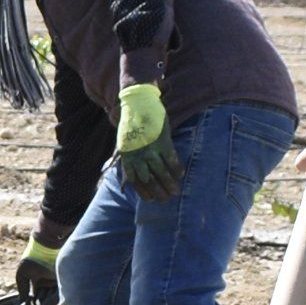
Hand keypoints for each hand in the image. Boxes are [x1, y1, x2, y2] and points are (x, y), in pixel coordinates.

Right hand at [12, 241, 60, 304]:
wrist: (46, 246)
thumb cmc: (33, 258)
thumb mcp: (23, 275)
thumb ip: (23, 290)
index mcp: (39, 281)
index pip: (35, 298)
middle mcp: (49, 284)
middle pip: (43, 301)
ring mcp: (57, 284)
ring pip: (49, 301)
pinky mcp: (64, 283)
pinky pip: (56, 296)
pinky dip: (49, 304)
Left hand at [113, 82, 183, 200]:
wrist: (138, 104)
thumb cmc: (132, 126)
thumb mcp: (124, 145)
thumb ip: (128, 162)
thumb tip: (126, 182)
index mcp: (128, 158)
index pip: (136, 181)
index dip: (144, 192)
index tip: (151, 200)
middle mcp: (138, 156)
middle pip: (149, 180)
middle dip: (159, 192)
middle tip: (167, 198)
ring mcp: (151, 149)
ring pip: (161, 173)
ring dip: (169, 184)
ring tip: (176, 191)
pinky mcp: (162, 141)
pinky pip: (171, 159)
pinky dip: (176, 168)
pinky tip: (181, 174)